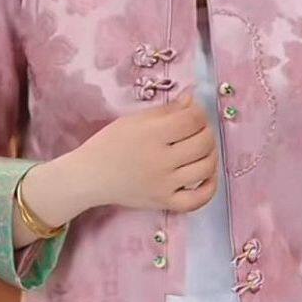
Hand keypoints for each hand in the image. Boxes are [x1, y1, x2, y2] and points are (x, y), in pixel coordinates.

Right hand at [72, 89, 218, 211]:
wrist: (90, 177)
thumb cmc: (110, 144)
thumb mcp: (134, 120)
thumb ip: (167, 110)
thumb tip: (193, 98)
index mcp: (151, 135)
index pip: (192, 120)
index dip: (199, 112)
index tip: (193, 112)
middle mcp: (160, 161)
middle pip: (203, 143)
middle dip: (206, 131)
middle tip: (196, 130)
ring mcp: (164, 185)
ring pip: (206, 168)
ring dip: (211, 154)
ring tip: (201, 150)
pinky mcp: (164, 202)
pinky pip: (197, 200)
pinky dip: (209, 188)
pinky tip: (207, 176)